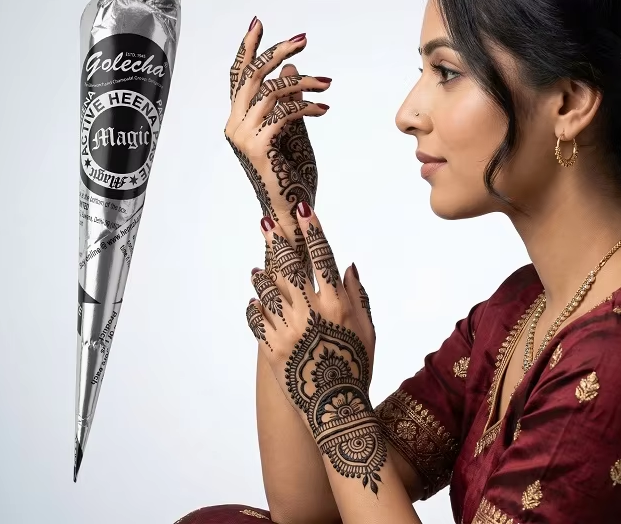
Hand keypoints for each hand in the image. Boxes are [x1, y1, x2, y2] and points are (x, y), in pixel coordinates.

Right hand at [224, 18, 330, 240]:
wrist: (291, 209)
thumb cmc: (291, 173)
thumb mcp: (292, 128)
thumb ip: (288, 100)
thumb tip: (290, 69)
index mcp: (238, 119)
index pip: (238, 76)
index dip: (247, 48)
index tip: (258, 23)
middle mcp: (233, 125)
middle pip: (252, 76)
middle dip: (277, 53)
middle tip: (303, 39)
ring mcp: (242, 136)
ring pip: (270, 91)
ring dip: (303, 83)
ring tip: (326, 83)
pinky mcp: (256, 146)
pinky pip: (283, 113)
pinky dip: (306, 107)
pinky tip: (323, 110)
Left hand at [246, 202, 382, 492]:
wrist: (336, 409)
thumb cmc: (357, 368)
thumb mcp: (366, 330)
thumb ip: (358, 296)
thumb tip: (349, 266)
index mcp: (336, 304)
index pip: (322, 257)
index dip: (313, 231)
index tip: (304, 211)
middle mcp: (310, 311)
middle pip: (289, 266)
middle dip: (276, 241)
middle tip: (265, 223)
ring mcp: (287, 329)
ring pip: (268, 291)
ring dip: (261, 276)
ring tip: (256, 269)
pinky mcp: (271, 347)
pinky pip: (257, 320)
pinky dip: (254, 309)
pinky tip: (254, 301)